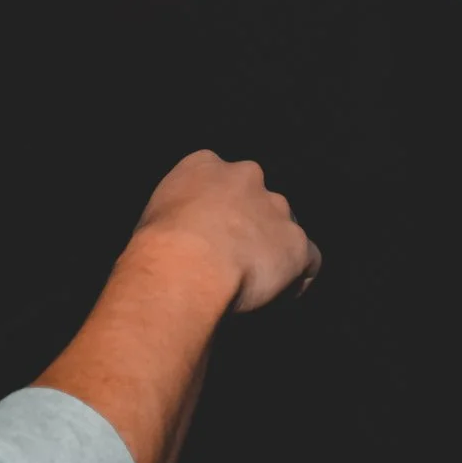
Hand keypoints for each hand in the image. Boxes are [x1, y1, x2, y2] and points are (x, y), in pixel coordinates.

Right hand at [133, 150, 320, 313]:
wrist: (186, 266)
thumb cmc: (156, 250)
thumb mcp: (153, 219)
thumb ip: (178, 218)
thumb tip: (184, 243)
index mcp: (205, 165)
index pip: (222, 181)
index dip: (221, 212)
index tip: (213, 238)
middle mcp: (246, 176)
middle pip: (258, 201)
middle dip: (251, 229)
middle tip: (231, 264)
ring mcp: (276, 207)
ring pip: (285, 229)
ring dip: (274, 253)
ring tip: (251, 286)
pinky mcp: (297, 242)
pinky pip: (308, 261)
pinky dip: (297, 279)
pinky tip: (277, 298)